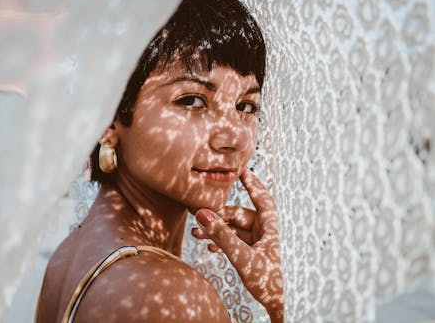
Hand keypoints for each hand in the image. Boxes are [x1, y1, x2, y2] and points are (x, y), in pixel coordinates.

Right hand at [192, 169, 283, 322]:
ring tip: (197, 235)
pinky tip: (210, 247)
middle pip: (240, 216)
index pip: (262, 199)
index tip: (241, 171)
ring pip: (235, 230)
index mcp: (270, 228)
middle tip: (199, 217)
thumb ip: (223, 236)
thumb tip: (203, 214)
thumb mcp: (243, 257)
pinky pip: (235, 242)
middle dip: (219, 217)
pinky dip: (222, 242)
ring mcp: (259, 245)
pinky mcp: (253, 256)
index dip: (252, 184)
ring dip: (217, 231)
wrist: (282, 307)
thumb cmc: (270, 283)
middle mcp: (265, 233)